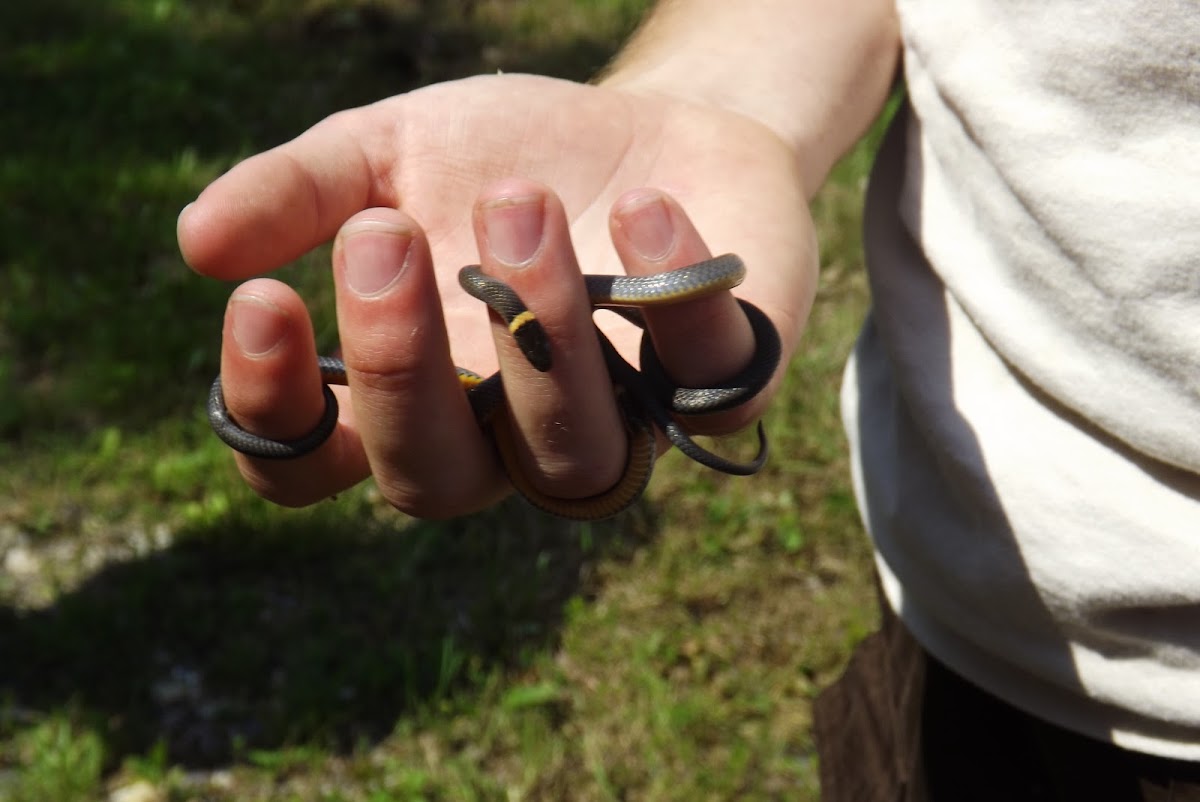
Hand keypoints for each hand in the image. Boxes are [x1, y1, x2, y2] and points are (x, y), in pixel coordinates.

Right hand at [179, 74, 816, 517]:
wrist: (654, 128)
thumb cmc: (509, 157)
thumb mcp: (390, 150)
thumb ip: (299, 193)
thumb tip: (196, 242)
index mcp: (413, 393)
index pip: (311, 463)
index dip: (275, 412)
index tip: (259, 299)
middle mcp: (504, 438)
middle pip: (431, 482)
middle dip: (402, 368)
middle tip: (386, 235)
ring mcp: (618, 424)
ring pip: (570, 461)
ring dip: (538, 340)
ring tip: (518, 204)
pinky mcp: (721, 385)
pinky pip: (710, 384)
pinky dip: (677, 302)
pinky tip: (642, 211)